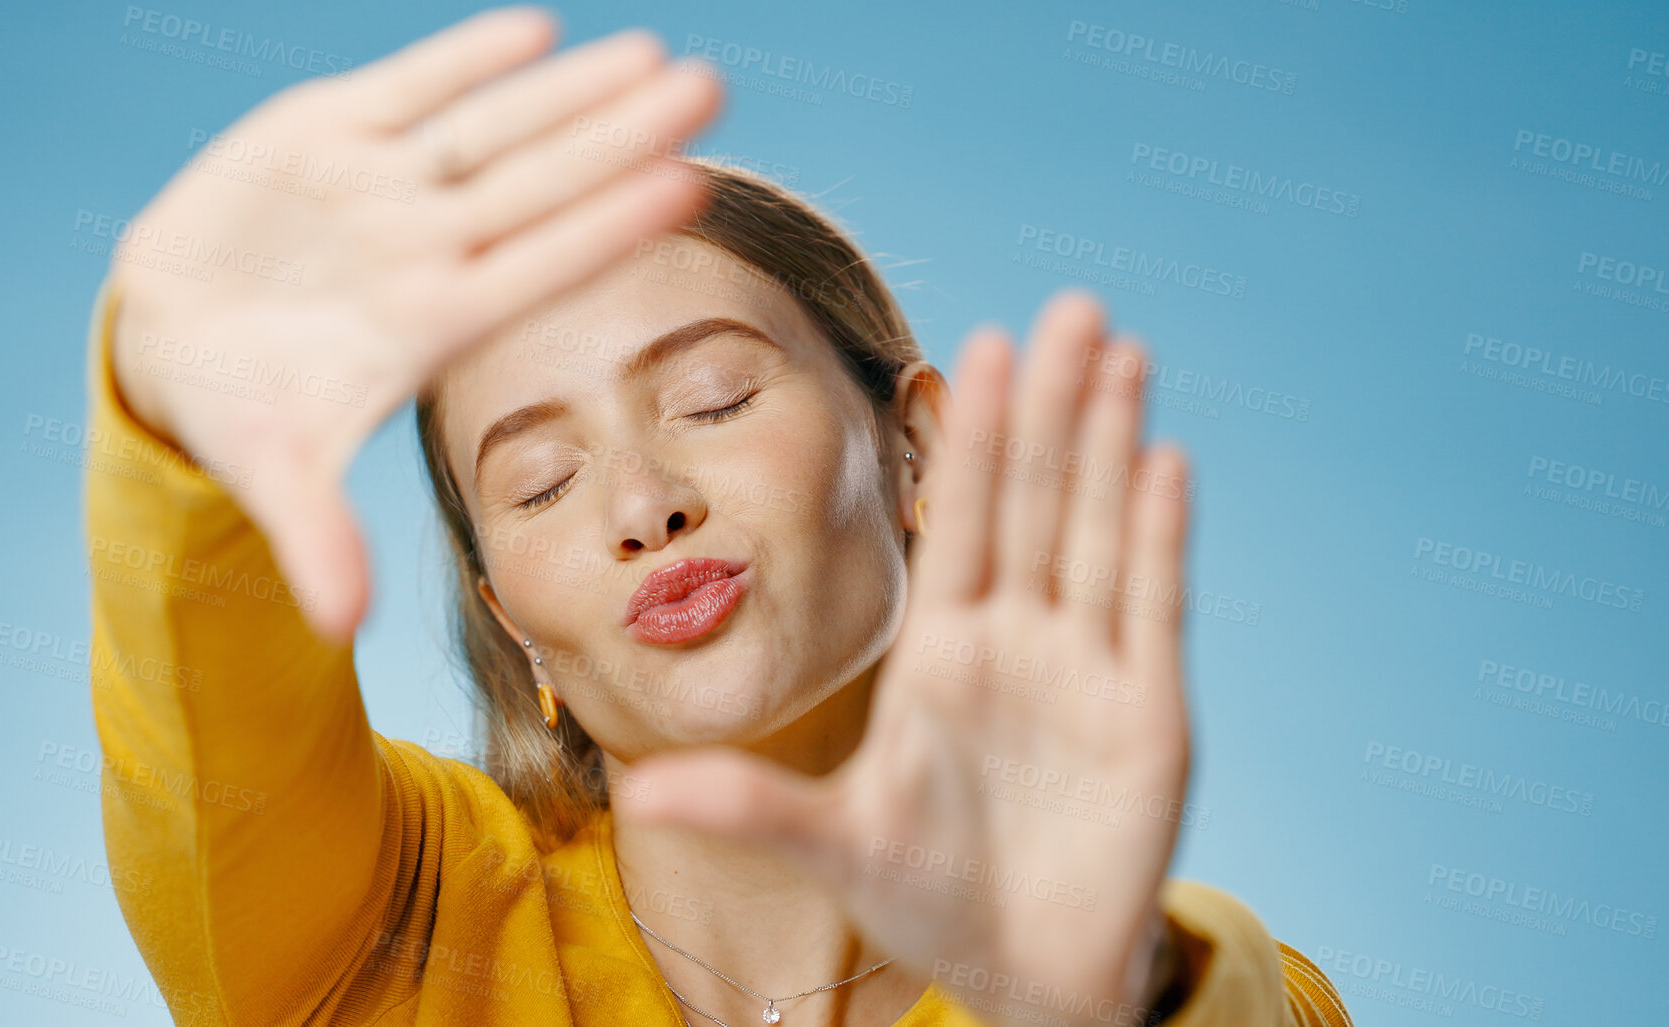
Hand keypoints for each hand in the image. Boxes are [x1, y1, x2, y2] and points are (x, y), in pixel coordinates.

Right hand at [107, 6, 722, 639]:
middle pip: (541, 184)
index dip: (608, 227)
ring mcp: (382, 187)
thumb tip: (341, 632)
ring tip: (654, 55)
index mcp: (427, 323)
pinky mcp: (326, 133)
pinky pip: (409, 89)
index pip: (537, 268)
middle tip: (710, 90)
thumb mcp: (272, 471)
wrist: (170, 337)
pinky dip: (464, 59)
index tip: (688, 187)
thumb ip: (315, 536)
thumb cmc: (239, 411)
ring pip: (493, 128)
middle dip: (620, 137)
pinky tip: (535, 30)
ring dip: (571, 91)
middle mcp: (424, 248)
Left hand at [630, 293, 1193, 1025]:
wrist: (1025, 968)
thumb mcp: (833, 847)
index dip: (972, 435)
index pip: (962, 520)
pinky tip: (1164, 460)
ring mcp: (1086, 669)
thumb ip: (751, 807)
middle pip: (1036, 499)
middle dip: (1050, 405)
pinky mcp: (1148, 713)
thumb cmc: (926, 897)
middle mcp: (1016, 641)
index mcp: (941, 653)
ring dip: (1111, 441)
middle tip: (1067, 306)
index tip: (972, 345)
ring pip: (1099, 530)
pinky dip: (1159, 537)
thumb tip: (643, 789)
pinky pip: (1152, 607)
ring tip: (1121, 350)